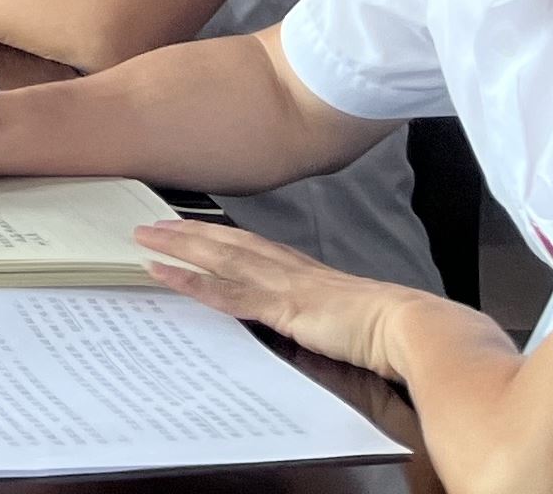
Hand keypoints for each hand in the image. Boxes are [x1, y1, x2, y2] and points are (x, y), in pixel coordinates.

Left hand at [134, 218, 415, 379]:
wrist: (407, 326)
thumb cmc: (386, 325)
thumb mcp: (345, 312)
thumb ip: (321, 309)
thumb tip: (310, 316)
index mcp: (302, 268)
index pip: (249, 244)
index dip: (216, 235)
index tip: (188, 227)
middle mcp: (286, 267)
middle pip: (227, 242)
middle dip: (187, 233)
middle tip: (149, 225)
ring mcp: (282, 284)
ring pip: (219, 258)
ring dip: (180, 248)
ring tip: (145, 240)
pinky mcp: (281, 306)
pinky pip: (226, 292)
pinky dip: (192, 282)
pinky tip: (166, 276)